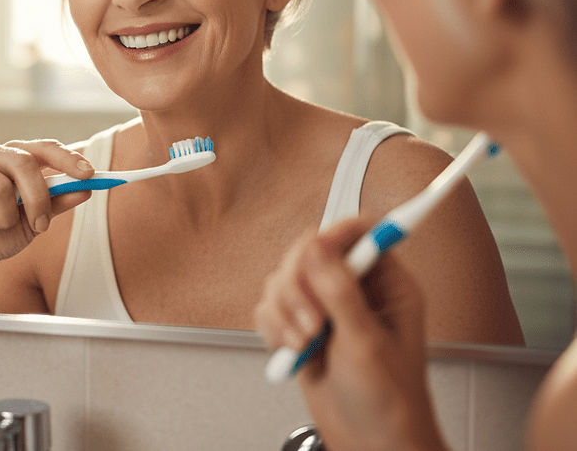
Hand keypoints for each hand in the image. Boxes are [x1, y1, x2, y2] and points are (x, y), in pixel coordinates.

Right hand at [0, 139, 93, 296]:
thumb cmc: (0, 233)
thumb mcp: (35, 221)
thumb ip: (57, 202)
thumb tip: (85, 189)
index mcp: (14, 156)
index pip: (43, 147)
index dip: (66, 158)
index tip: (89, 175)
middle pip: (22, 161)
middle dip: (37, 198)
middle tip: (41, 225)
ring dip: (5, 217)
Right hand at [255, 218, 447, 450]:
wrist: (371, 447)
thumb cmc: (390, 404)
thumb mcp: (366, 344)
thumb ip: (341, 291)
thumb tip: (318, 244)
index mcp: (387, 283)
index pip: (359, 232)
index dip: (334, 235)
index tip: (315, 253)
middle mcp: (355, 288)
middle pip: (309, 252)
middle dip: (300, 287)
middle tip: (314, 323)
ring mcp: (325, 306)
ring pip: (284, 278)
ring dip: (286, 312)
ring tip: (306, 343)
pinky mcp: (301, 325)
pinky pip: (270, 306)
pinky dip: (273, 328)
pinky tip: (293, 350)